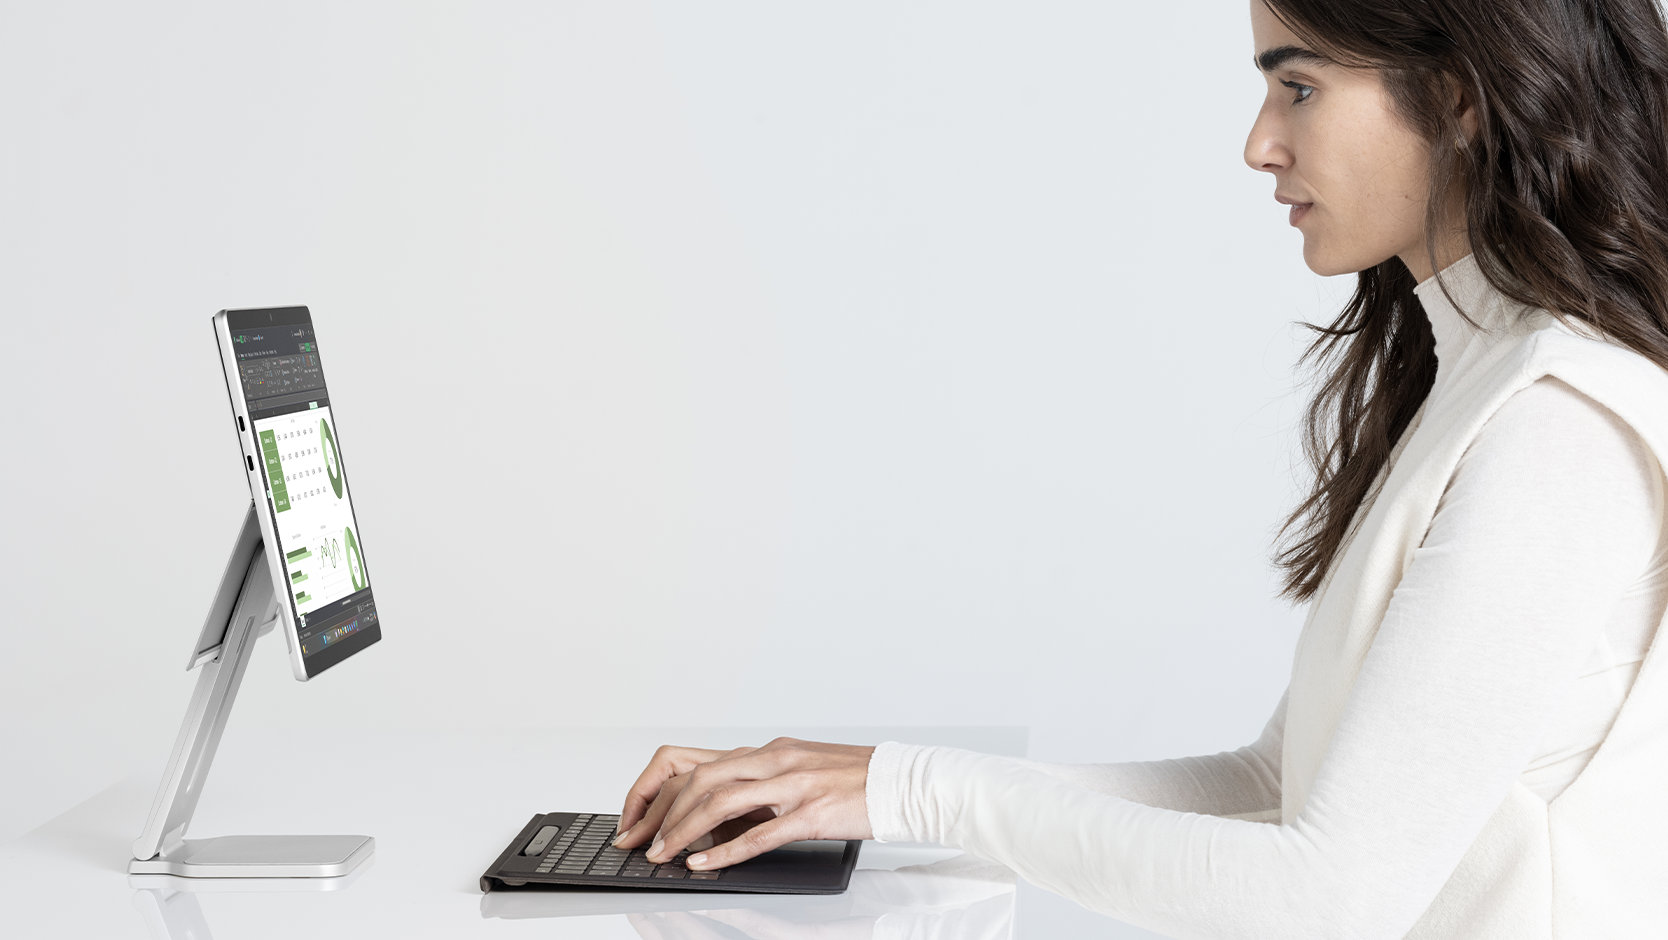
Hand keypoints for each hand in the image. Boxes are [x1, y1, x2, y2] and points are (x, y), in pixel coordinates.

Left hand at [613, 737, 876, 870]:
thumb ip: (764, 781)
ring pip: (721, 802)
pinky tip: (704, 862)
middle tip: (641, 843)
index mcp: (770, 751)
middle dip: (662, 814)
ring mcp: (793, 784)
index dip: (660, 793)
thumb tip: (724, 805)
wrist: (904, 781)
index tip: (640, 820)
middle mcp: (775, 760)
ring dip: (684, 831)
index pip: (698, 764)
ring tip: (665, 855)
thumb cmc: (857, 779)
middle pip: (699, 780)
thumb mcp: (802, 769)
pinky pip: (759, 833)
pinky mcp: (812, 812)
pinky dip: (725, 850)